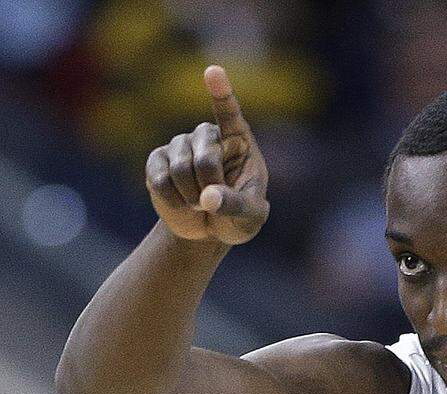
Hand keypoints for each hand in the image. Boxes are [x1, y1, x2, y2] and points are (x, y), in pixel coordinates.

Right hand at [145, 65, 268, 245]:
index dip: (222, 93)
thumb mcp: (249, 218)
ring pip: (181, 170)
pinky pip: (161, 180)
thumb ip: (235, 205)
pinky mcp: (157, 160)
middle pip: (205, 158)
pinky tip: (182, 204)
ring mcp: (180, 145)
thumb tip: (209, 198)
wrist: (208, 230)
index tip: (214, 71)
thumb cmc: (238, 217)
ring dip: (193, 198)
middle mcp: (207, 136)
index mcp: (237, 140)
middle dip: (211, 189)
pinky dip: (174, 201)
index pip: (229, 114)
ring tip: (200, 204)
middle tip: (215, 202)